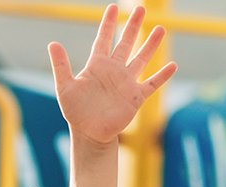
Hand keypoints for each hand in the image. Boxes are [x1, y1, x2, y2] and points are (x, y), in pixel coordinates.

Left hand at [48, 4, 176, 145]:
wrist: (90, 134)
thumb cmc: (75, 112)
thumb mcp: (65, 88)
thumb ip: (61, 66)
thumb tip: (52, 44)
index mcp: (97, 66)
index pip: (104, 39)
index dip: (108, 24)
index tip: (113, 7)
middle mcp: (114, 70)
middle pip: (126, 43)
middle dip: (133, 26)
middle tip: (141, 8)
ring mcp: (126, 83)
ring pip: (141, 59)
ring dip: (150, 45)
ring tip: (160, 28)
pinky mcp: (135, 97)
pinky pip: (151, 84)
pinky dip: (162, 75)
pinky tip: (173, 66)